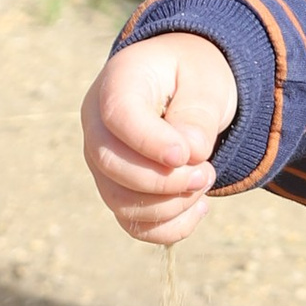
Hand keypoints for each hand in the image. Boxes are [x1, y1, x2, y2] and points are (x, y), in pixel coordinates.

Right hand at [80, 31, 239, 244]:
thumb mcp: (206, 82)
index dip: (150, 142)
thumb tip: (189, 153)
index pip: (118, 116)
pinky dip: (171, 228)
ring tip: (205, 181)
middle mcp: (97, 124)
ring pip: (120, 202)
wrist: (186, 87)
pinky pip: (134, 225)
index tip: (186, 155)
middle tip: (207, 173)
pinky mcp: (117, 191)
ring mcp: (102, 162)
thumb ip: (198, 114)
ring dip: (171, 205)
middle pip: (111, 164)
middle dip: (164, 180)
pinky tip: (200, 207)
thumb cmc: (193, 77)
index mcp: (118, 82)